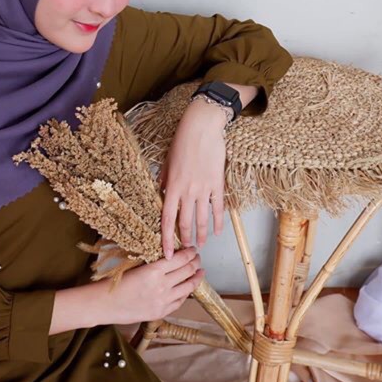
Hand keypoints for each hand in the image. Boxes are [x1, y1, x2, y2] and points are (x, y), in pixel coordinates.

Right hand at [98, 247, 204, 324]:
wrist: (105, 304)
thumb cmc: (115, 282)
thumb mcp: (135, 266)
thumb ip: (154, 264)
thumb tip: (170, 257)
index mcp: (154, 271)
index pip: (180, 259)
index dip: (189, 253)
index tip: (192, 249)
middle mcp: (162, 286)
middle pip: (187, 271)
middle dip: (195, 262)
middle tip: (197, 258)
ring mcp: (163, 300)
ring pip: (188, 287)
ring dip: (196, 278)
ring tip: (199, 272)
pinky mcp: (161, 312)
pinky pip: (180, 301)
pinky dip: (186, 293)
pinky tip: (187, 288)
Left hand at [159, 100, 226, 257]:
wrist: (202, 129)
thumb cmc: (181, 142)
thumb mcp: (167, 162)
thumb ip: (165, 181)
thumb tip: (163, 194)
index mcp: (172, 187)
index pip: (167, 219)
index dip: (166, 239)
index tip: (166, 252)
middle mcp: (187, 191)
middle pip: (184, 222)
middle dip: (184, 239)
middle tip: (185, 250)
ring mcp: (203, 189)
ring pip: (202, 219)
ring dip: (202, 234)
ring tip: (201, 244)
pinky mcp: (217, 184)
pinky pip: (218, 207)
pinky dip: (218, 221)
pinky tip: (218, 231)